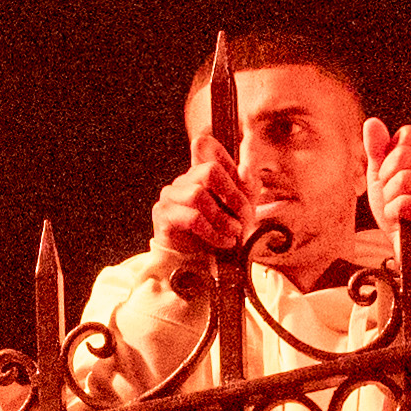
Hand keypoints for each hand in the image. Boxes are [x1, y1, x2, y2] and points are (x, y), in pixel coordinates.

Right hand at [150, 132, 255, 271]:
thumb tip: (246, 169)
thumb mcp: (241, 210)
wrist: (197, 264)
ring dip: (222, 218)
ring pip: (199, 195)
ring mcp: (170, 195)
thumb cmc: (219, 233)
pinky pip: (192, 217)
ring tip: (233, 233)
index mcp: (202, 174)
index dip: (223, 153)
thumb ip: (247, 188)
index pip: (205, 146)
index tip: (243, 177)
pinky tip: (223, 241)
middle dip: (233, 196)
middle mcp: (184, 180)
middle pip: (210, 170)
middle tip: (244, 217)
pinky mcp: (163, 215)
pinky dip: (212, 231)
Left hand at [363, 115, 410, 241]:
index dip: (390, 154)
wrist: (407, 247)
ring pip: (402, 180)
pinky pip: (404, 203)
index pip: (407, 133)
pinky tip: (404, 221)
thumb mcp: (381, 177)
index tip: (393, 173)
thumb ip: (377, 150)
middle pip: (402, 155)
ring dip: (391, 199)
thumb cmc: (399, 210)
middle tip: (396, 194)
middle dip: (387, 179)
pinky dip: (394, 214)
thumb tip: (371, 123)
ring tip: (401, 209)